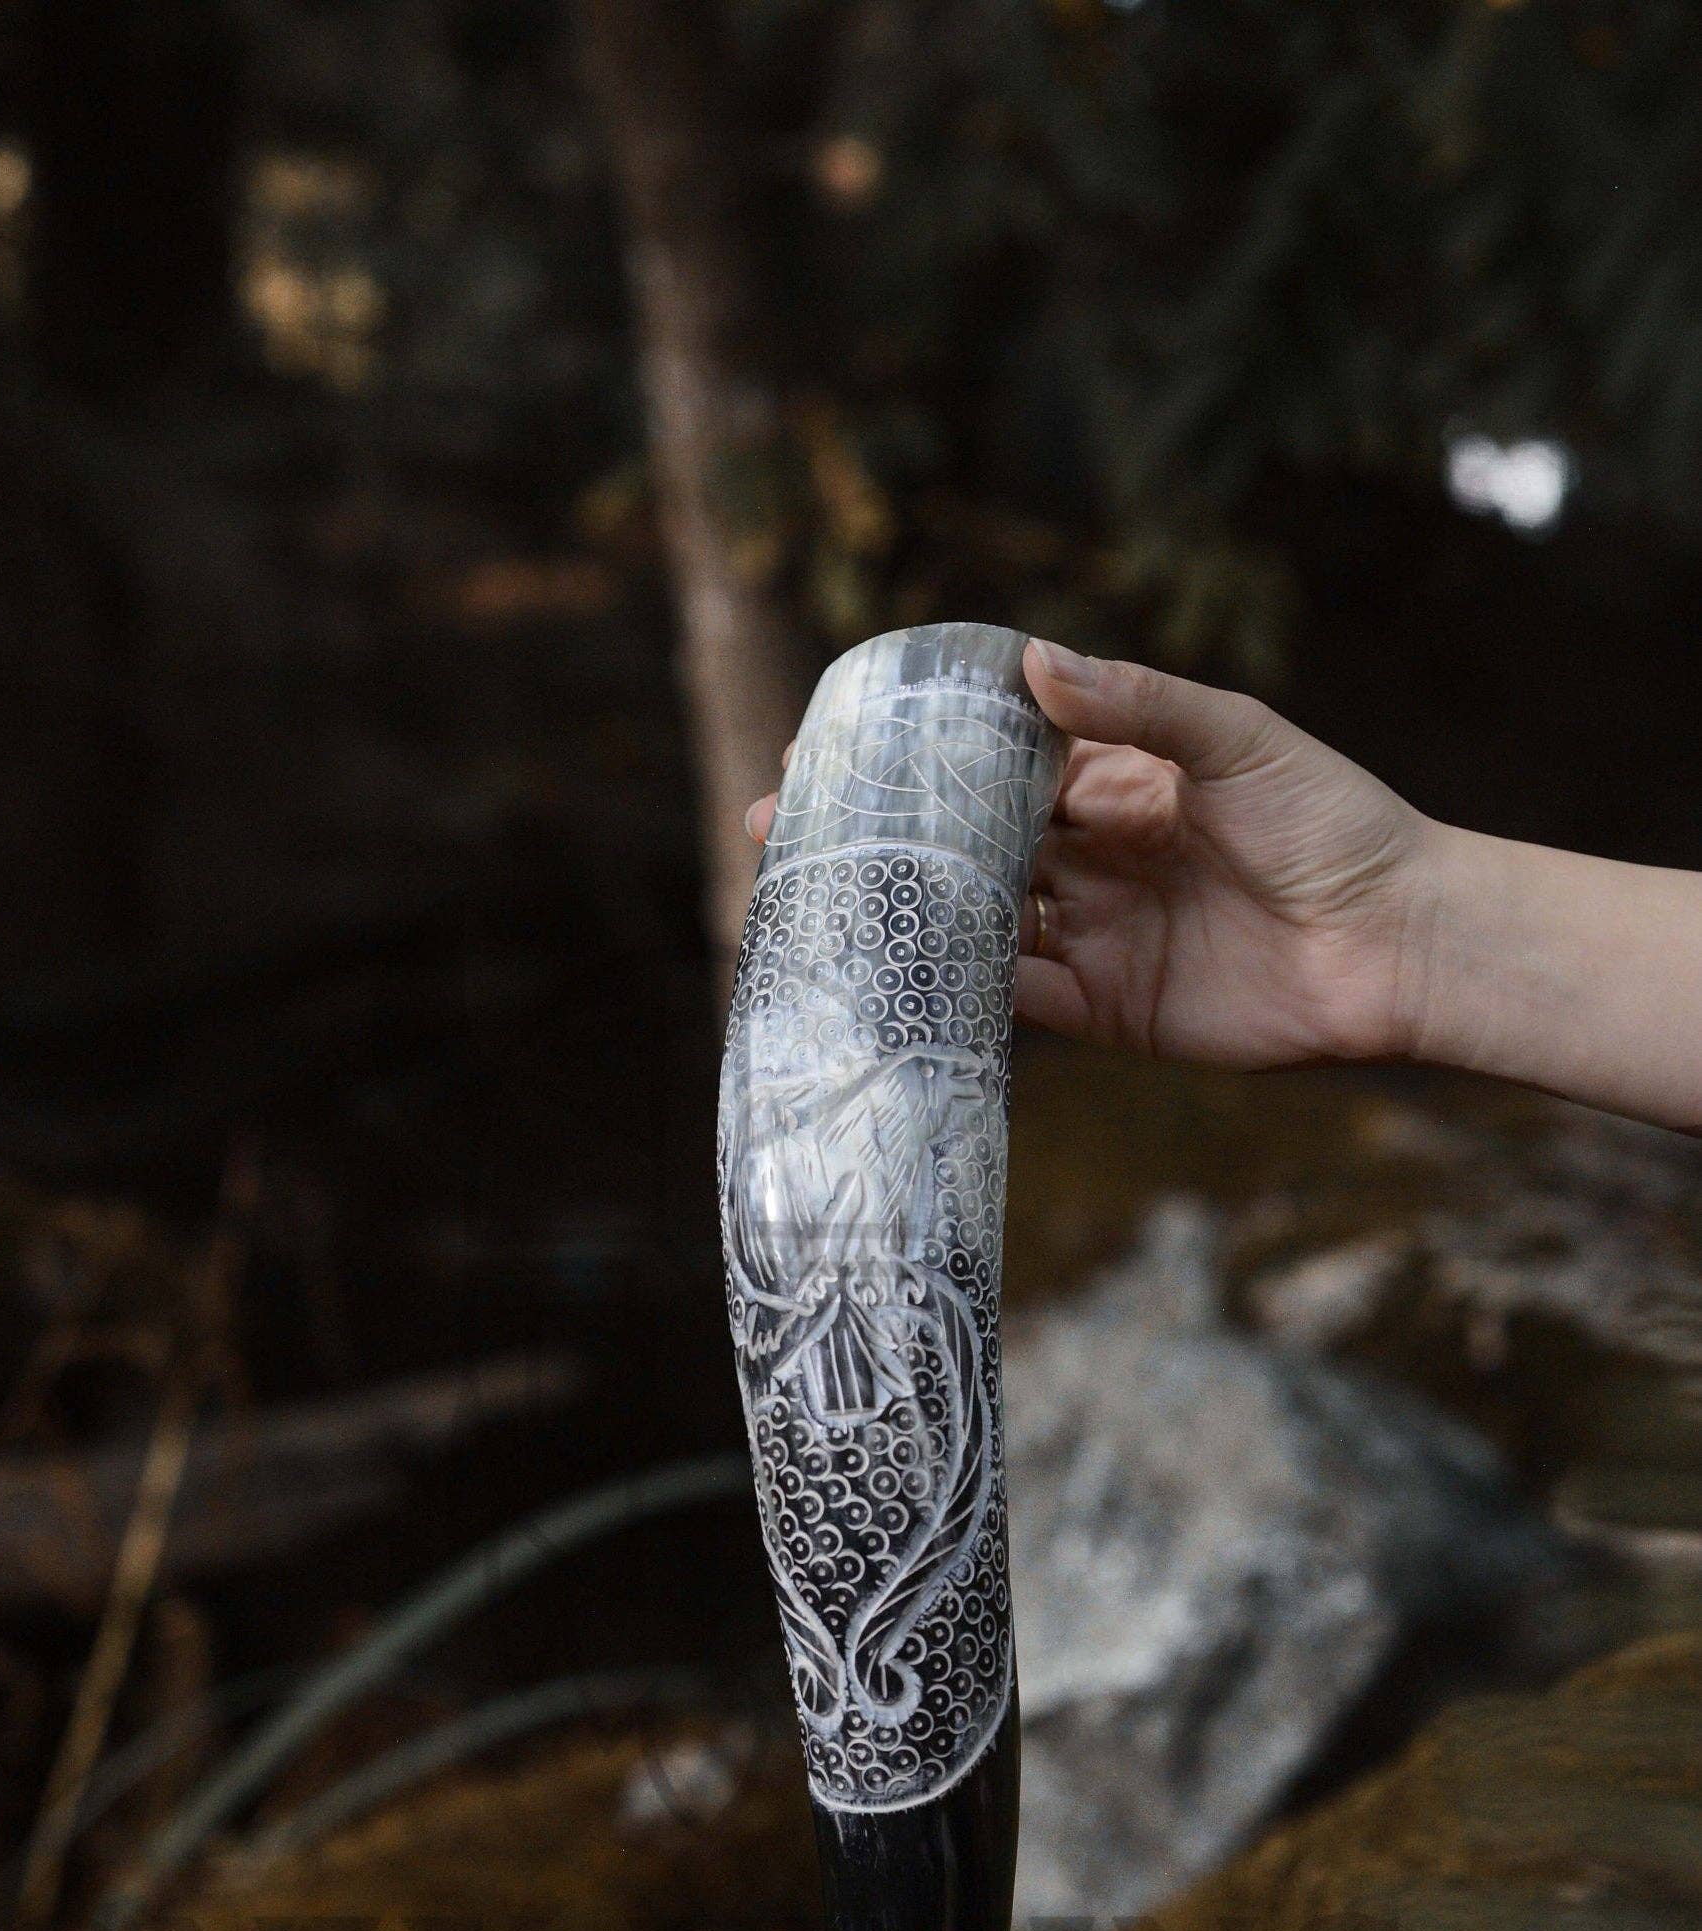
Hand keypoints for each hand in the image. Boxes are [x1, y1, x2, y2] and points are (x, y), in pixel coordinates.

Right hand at [747, 641, 1439, 1072]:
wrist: (1398, 941)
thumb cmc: (1334, 823)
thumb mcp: (1236, 737)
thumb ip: (1135, 705)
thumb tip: (1033, 664)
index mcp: (1118, 785)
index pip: (996, 768)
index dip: (919, 762)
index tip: (839, 748)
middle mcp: (1093, 860)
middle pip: (965, 850)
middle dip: (881, 841)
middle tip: (786, 829)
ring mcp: (1096, 936)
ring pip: (976, 925)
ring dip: (901, 913)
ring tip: (816, 898)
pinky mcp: (1110, 1011)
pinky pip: (1017, 1000)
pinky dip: (959, 988)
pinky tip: (896, 968)